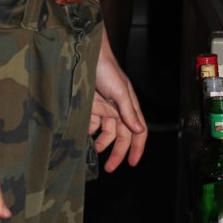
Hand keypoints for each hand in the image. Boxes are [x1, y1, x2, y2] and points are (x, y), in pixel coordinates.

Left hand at [91, 34, 147, 171]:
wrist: (85, 54)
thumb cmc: (106, 68)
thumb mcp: (119, 91)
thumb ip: (128, 111)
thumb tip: (139, 131)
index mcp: (129, 106)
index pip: (138, 132)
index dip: (137, 148)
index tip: (132, 163)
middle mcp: (118, 109)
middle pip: (121, 136)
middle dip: (117, 152)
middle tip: (109, 168)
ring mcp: (104, 108)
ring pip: (105, 132)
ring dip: (101, 143)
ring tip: (93, 151)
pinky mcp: (90, 106)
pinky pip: (91, 124)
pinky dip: (89, 132)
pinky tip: (83, 137)